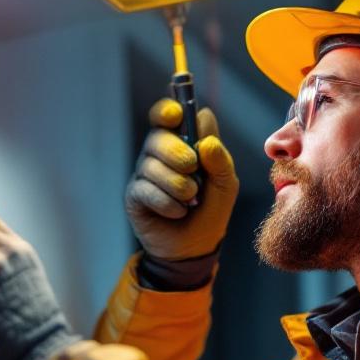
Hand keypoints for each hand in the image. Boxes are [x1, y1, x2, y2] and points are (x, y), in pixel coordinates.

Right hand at [126, 99, 238, 260]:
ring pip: (152, 166)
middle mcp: (159, 153)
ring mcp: (144, 173)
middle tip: (192, 168)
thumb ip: (220, 161)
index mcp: (181, 142)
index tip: (175, 116)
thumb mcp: (225, 185)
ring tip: (191, 200)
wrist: (195, 248)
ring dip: (177, 185)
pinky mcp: (134, 195)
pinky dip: (168, 203)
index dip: (167, 111)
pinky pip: (146, 190)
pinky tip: (178, 213)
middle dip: (176, 152)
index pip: (166, 115)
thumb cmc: (211, 210)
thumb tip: (206, 141)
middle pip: (157, 137)